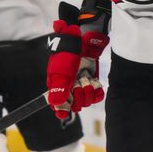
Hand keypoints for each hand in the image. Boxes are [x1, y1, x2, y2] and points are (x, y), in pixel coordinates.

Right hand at [46, 2, 108, 118]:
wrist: (82, 41)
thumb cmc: (68, 54)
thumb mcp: (61, 71)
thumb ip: (58, 88)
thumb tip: (55, 104)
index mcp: (57, 87)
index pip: (58, 106)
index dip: (62, 110)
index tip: (66, 109)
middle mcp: (69, 89)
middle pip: (75, 106)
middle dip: (78, 96)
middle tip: (78, 83)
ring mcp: (81, 86)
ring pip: (86, 101)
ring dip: (88, 91)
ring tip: (86, 78)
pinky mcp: (92, 83)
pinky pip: (97, 96)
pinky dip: (97, 92)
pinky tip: (95, 83)